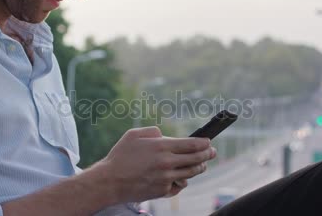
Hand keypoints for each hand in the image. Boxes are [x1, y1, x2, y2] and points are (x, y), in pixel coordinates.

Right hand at [98, 127, 216, 202]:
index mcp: (161, 146)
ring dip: (199, 168)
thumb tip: (164, 135)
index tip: (208, 142)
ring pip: (190, 173)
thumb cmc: (120, 156)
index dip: (204, 143)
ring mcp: (166, 178)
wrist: (110, 181)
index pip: (192, 144)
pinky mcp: (162, 190)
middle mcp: (166, 162)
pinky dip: (182, 181)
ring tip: (202, 164)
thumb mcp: (134, 135)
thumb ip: (152, 131)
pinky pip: (179, 185)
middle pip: (196, 159)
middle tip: (212, 152)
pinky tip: (182, 177)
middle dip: (207, 155)